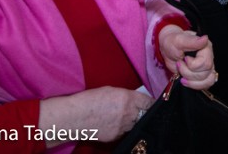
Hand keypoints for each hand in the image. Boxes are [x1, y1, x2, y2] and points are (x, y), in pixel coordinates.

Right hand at [39, 87, 153, 144]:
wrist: (73, 117)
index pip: (149, 102)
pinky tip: (116, 124)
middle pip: (145, 114)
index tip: (154, 103)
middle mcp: (128, 113)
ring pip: (135, 124)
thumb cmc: (89, 99)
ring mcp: (122, 126)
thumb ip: (126, 96)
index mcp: (128, 98)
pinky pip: (124, 132)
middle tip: (144, 111)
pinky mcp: (115, 136)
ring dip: (134, 121)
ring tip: (127, 117)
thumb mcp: (111, 90)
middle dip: (145, 112)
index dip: (152, 103)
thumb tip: (134, 100)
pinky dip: (123, 128)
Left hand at [158, 25, 217, 89]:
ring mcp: (208, 67)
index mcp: (206, 47)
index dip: (192, 65)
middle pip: (204, 73)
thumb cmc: (172, 43)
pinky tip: (186, 81)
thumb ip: (192, 41)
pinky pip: (206, 85)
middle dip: (188, 72)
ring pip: (207, 81)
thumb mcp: (178, 41)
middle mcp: (209, 56)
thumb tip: (205, 39)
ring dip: (190, 80)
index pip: (206, 63)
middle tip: (179, 64)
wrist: (168, 50)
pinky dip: (195, 85)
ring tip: (181, 73)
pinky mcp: (204, 75)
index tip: (184, 59)